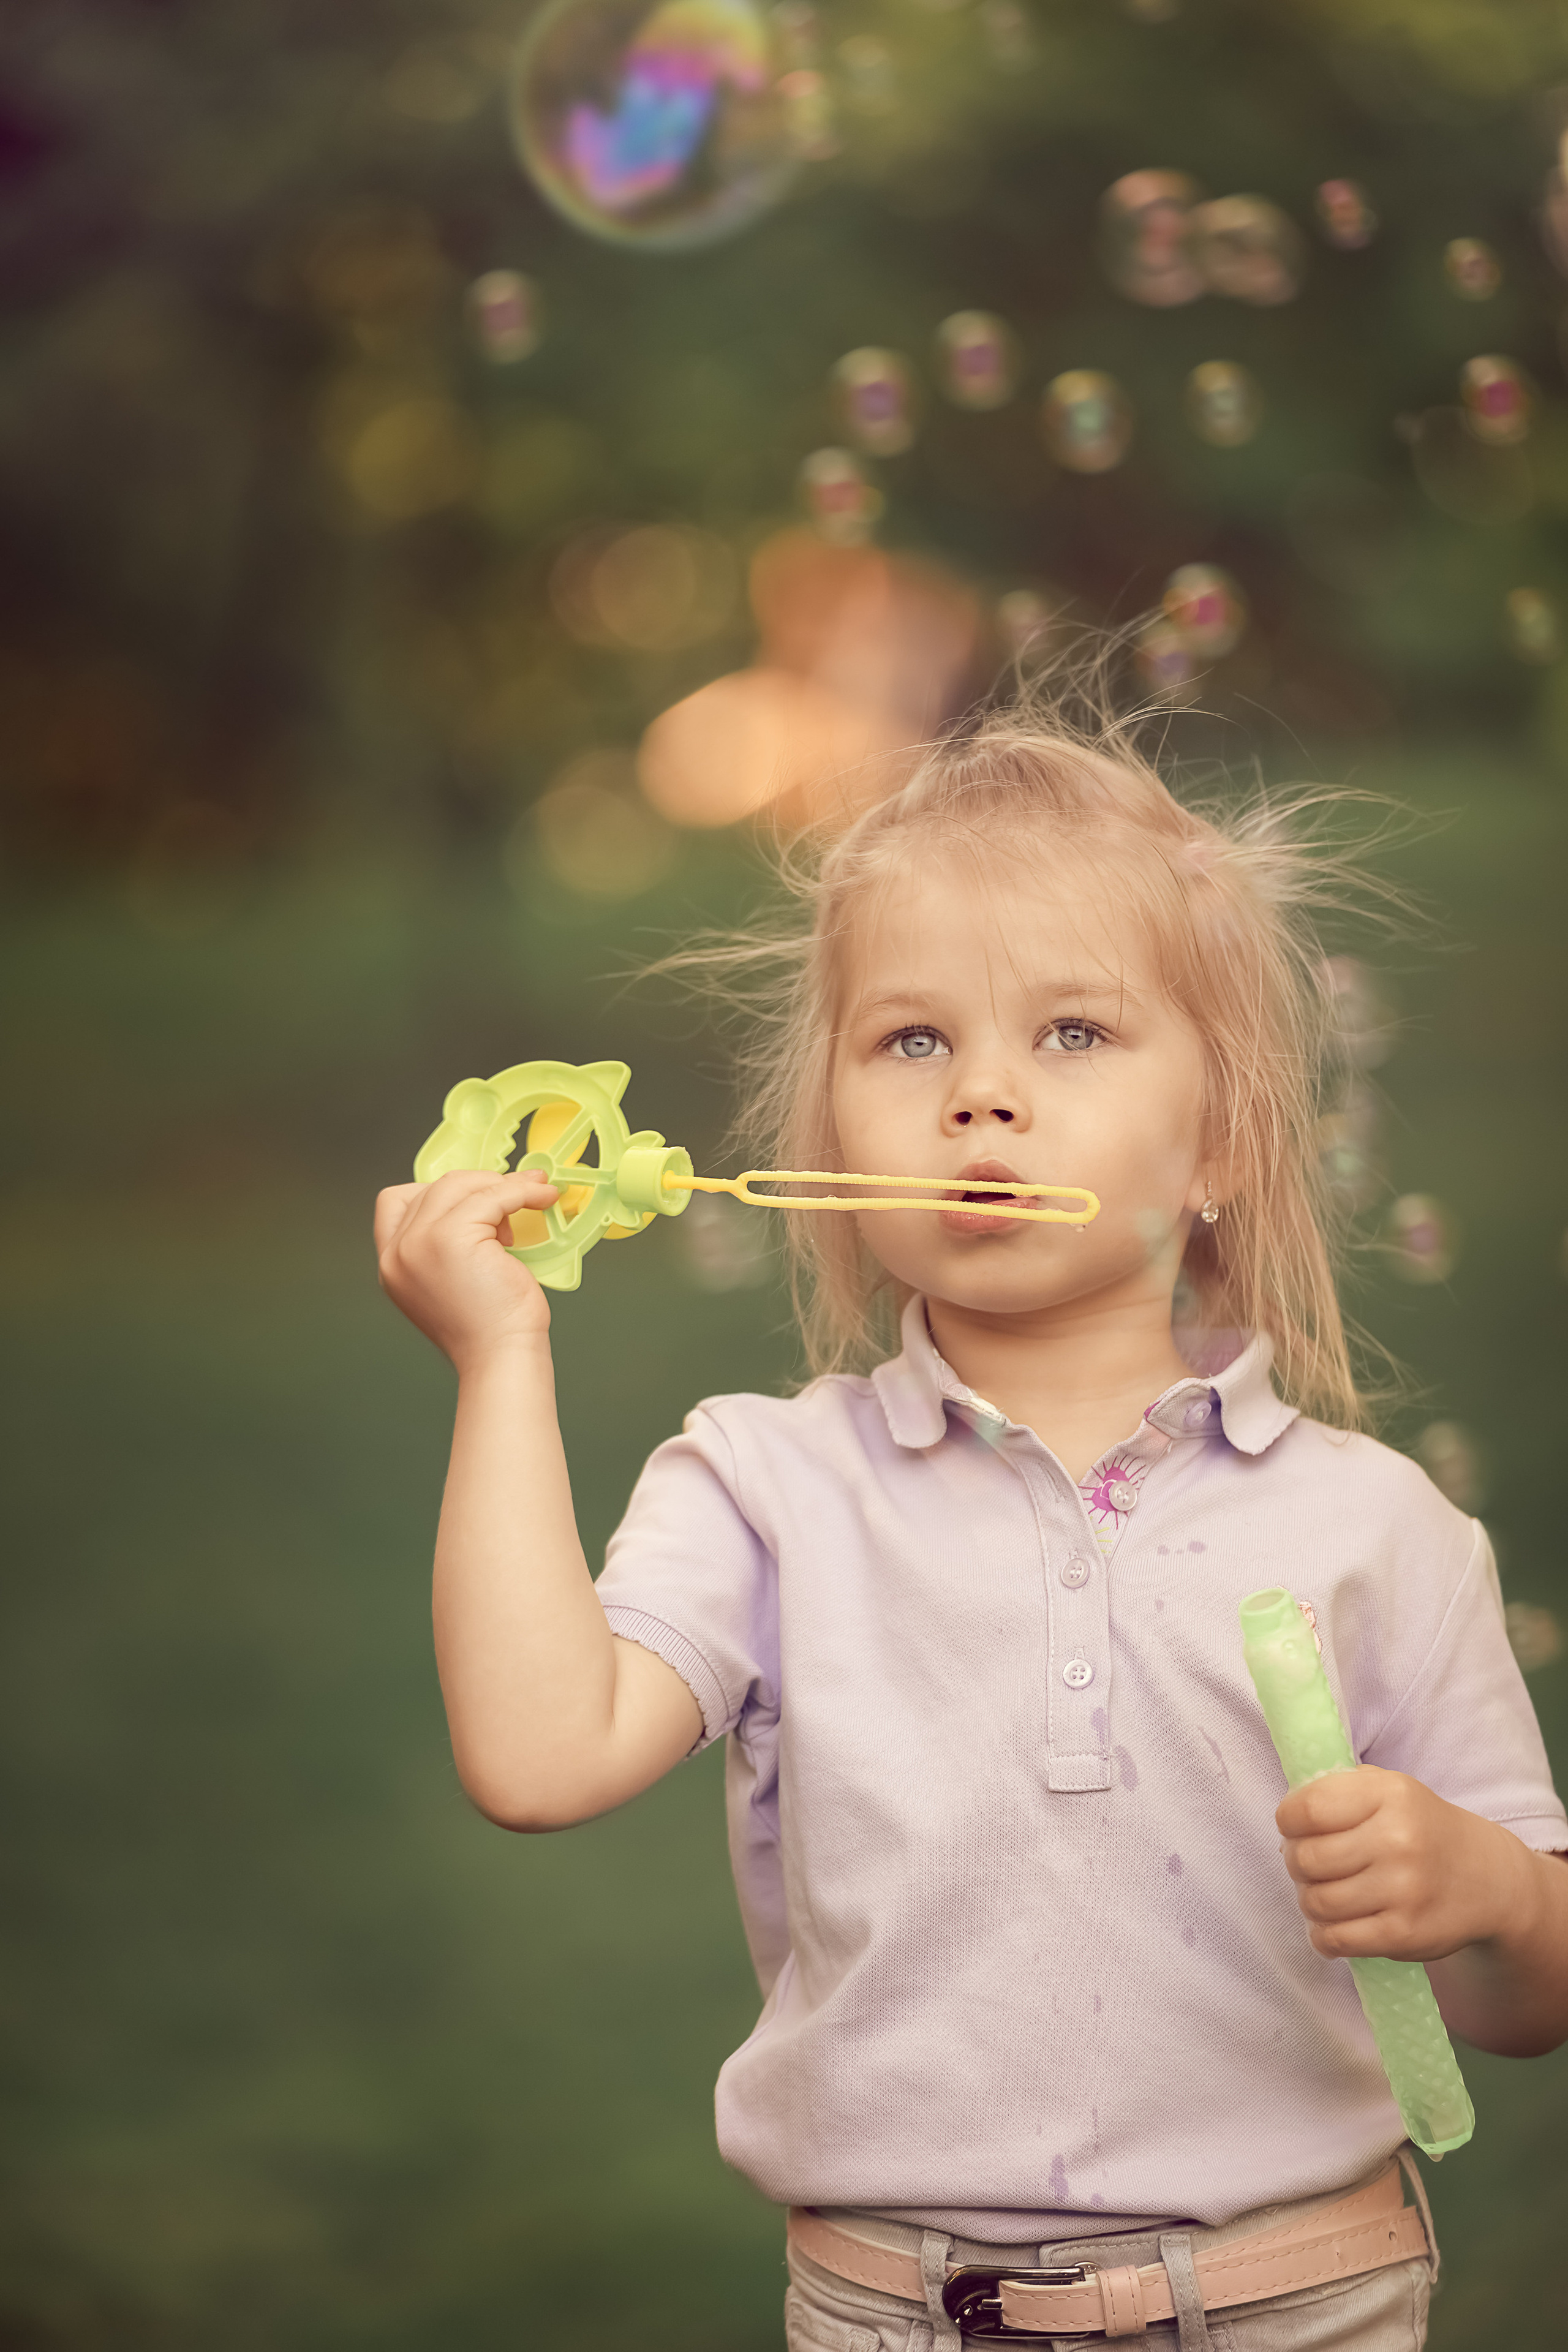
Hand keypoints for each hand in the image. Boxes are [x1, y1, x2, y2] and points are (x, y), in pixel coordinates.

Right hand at [374, 1169, 560, 1372]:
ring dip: (502, 1186)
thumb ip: (449, 1243)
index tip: (476, 1201)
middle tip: (517, 1196)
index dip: (439, 1193)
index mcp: (392, 1263)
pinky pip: (491, 1196)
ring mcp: (418, 1242)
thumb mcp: (452, 1280)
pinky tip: (541, 1197)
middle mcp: (397, 1251)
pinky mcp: (450, 1238)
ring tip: (531, 1202)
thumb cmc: (489, 1328)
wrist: (500, 1357)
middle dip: (480, 1186)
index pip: (396, 1201)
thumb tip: (485, 1203)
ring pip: (461, 1185)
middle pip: (435, 1187)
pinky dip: (521, 1191)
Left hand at [1277, 1766, 1535, 1964]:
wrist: (1486, 1879)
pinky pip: (1336, 1940)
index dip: (1289, 1820)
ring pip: (1316, 1902)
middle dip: (1295, 1862)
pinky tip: (1332, 1925)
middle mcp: (1398, 1840)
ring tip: (1324, 1892)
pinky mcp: (1404, 1934)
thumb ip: (1337, 1793)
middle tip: (1310, 1864)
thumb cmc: (1421, 1829)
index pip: (1307, 1809)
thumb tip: (1287, 1823)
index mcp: (1388, 1794)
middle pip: (1307, 1858)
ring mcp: (1403, 1890)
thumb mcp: (1388, 1790)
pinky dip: (1323, 1936)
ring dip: (1309, 1900)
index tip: (1295, 1828)